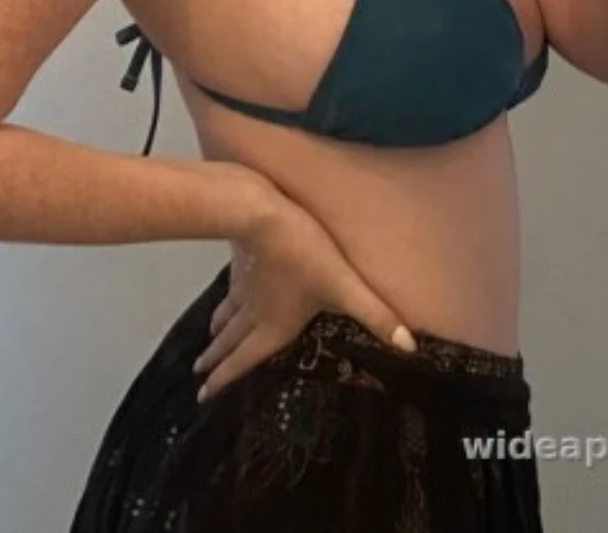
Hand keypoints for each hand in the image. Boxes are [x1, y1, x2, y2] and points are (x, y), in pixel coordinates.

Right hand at [192, 190, 415, 400]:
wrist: (262, 211)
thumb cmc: (303, 254)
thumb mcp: (344, 285)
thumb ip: (376, 315)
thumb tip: (410, 348)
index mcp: (272, 326)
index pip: (244, 359)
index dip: (225, 378)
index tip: (203, 395)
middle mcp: (252, 312)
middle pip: (230, 340)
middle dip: (216, 360)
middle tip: (198, 373)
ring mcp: (243, 285)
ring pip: (226, 313)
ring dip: (217, 330)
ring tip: (209, 336)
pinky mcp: (240, 259)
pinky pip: (229, 286)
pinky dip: (224, 298)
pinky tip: (226, 292)